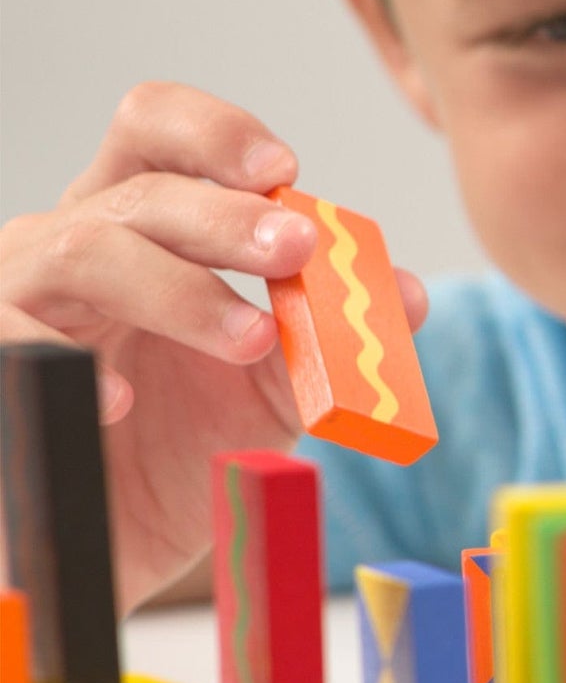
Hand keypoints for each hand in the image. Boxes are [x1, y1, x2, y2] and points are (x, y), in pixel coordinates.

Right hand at [0, 83, 427, 612]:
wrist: (100, 548)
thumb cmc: (170, 452)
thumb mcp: (267, 393)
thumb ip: (330, 343)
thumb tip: (409, 294)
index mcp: (135, 230)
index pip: (155, 134)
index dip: (215, 134)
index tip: (284, 170)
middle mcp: (66, 249)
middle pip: (140, 195)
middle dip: (228, 217)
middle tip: (298, 249)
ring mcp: (15, 305)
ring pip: (82, 253)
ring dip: (179, 289)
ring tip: (251, 338)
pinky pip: (13, 350)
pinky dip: (71, 366)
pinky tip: (121, 400)